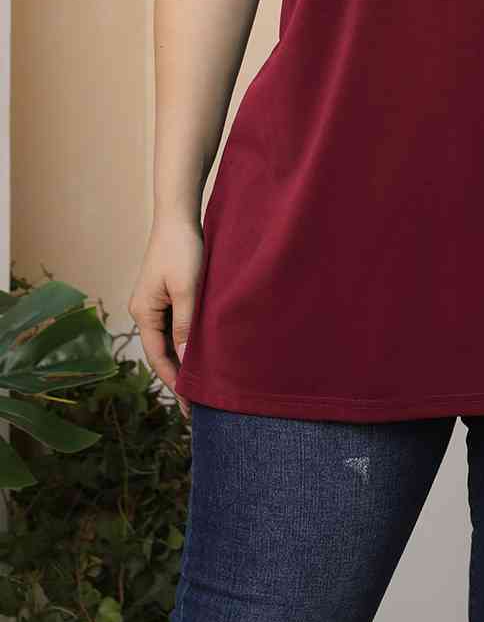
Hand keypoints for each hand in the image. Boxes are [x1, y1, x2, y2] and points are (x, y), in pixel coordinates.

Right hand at [127, 216, 203, 419]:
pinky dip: (187, 340)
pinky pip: (176, 325)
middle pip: (161, 352)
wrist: (178, 217)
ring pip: (170, 339)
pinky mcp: (167, 294)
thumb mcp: (187, 289)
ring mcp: (155, 303)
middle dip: (178, 376)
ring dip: (184, 359)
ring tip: (201, 385)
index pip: (158, 357)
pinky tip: (202, 352)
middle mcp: (144, 311)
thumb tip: (187, 362)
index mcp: (143, 312)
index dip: (174, 381)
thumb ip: (186, 326)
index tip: (188, 405)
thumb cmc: (182, 249)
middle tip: (196, 405)